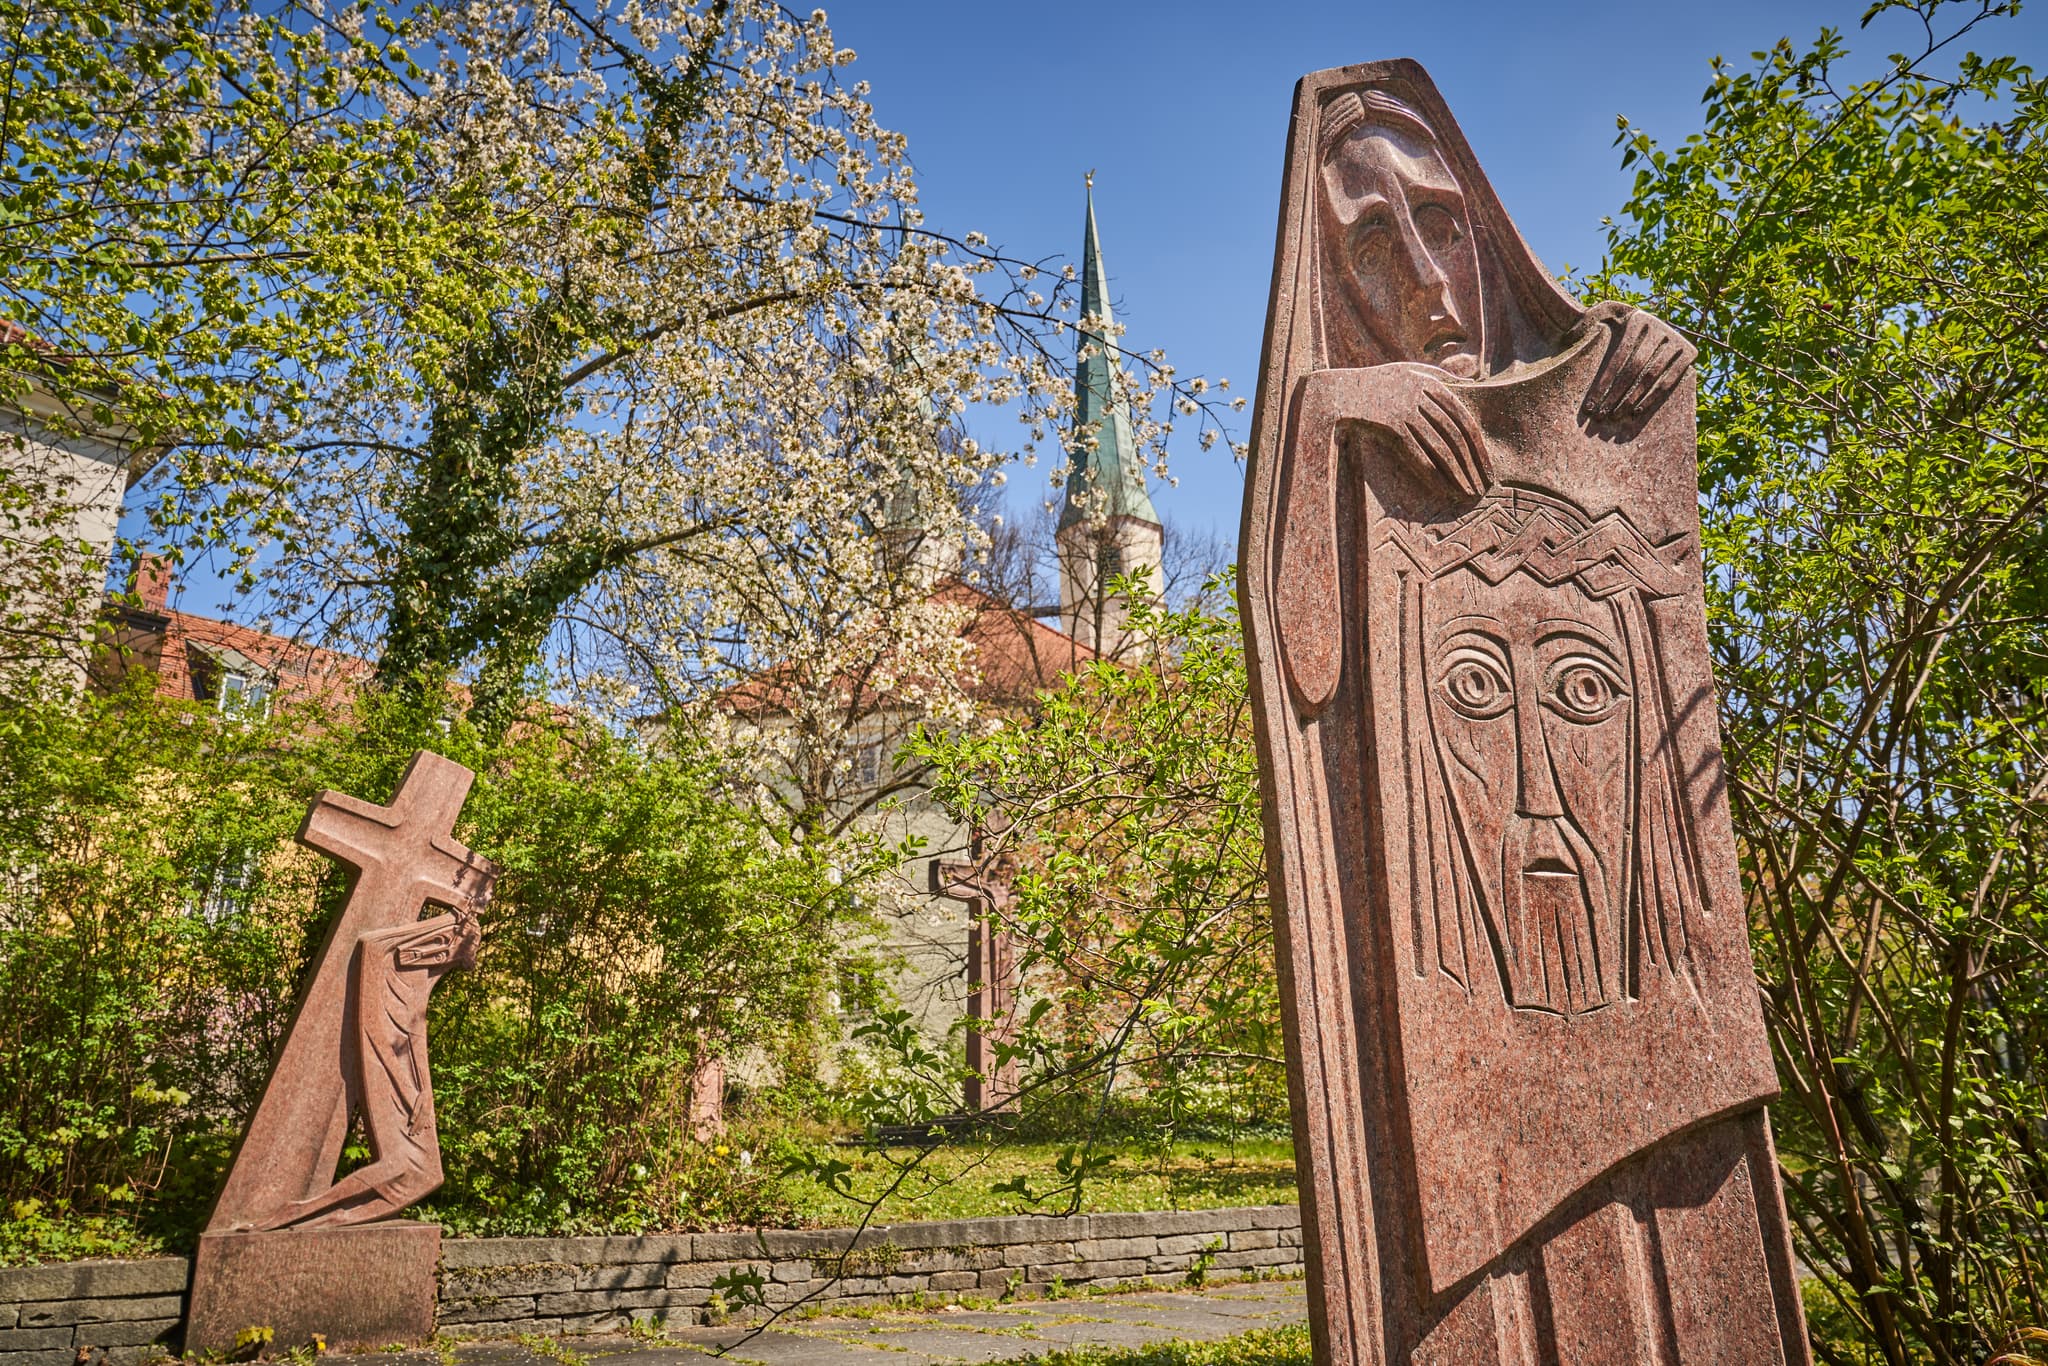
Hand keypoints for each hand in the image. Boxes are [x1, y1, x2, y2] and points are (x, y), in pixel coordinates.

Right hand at [1294, 362, 1488, 498]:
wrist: (1338, 392)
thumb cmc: (1374, 382)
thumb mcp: (1408, 369)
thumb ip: (1439, 374)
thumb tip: (1470, 380)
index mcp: (1431, 383)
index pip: (1464, 420)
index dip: (1479, 448)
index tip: (1487, 470)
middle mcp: (1422, 397)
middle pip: (1456, 436)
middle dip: (1472, 466)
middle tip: (1482, 488)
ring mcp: (1406, 411)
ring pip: (1440, 447)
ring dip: (1456, 474)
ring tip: (1467, 493)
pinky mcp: (1390, 426)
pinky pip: (1417, 454)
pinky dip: (1432, 473)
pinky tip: (1443, 488)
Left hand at [1578, 301, 1694, 424]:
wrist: (1655, 324)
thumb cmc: (1621, 322)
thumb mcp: (1606, 314)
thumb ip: (1589, 319)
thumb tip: (1572, 334)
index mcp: (1638, 320)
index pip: (1618, 357)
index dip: (1603, 383)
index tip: (1589, 405)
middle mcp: (1660, 329)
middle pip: (1634, 368)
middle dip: (1615, 394)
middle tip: (1601, 416)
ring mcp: (1677, 341)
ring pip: (1651, 376)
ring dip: (1632, 399)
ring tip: (1615, 416)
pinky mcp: (1689, 354)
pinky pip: (1669, 381)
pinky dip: (1653, 398)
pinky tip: (1636, 412)